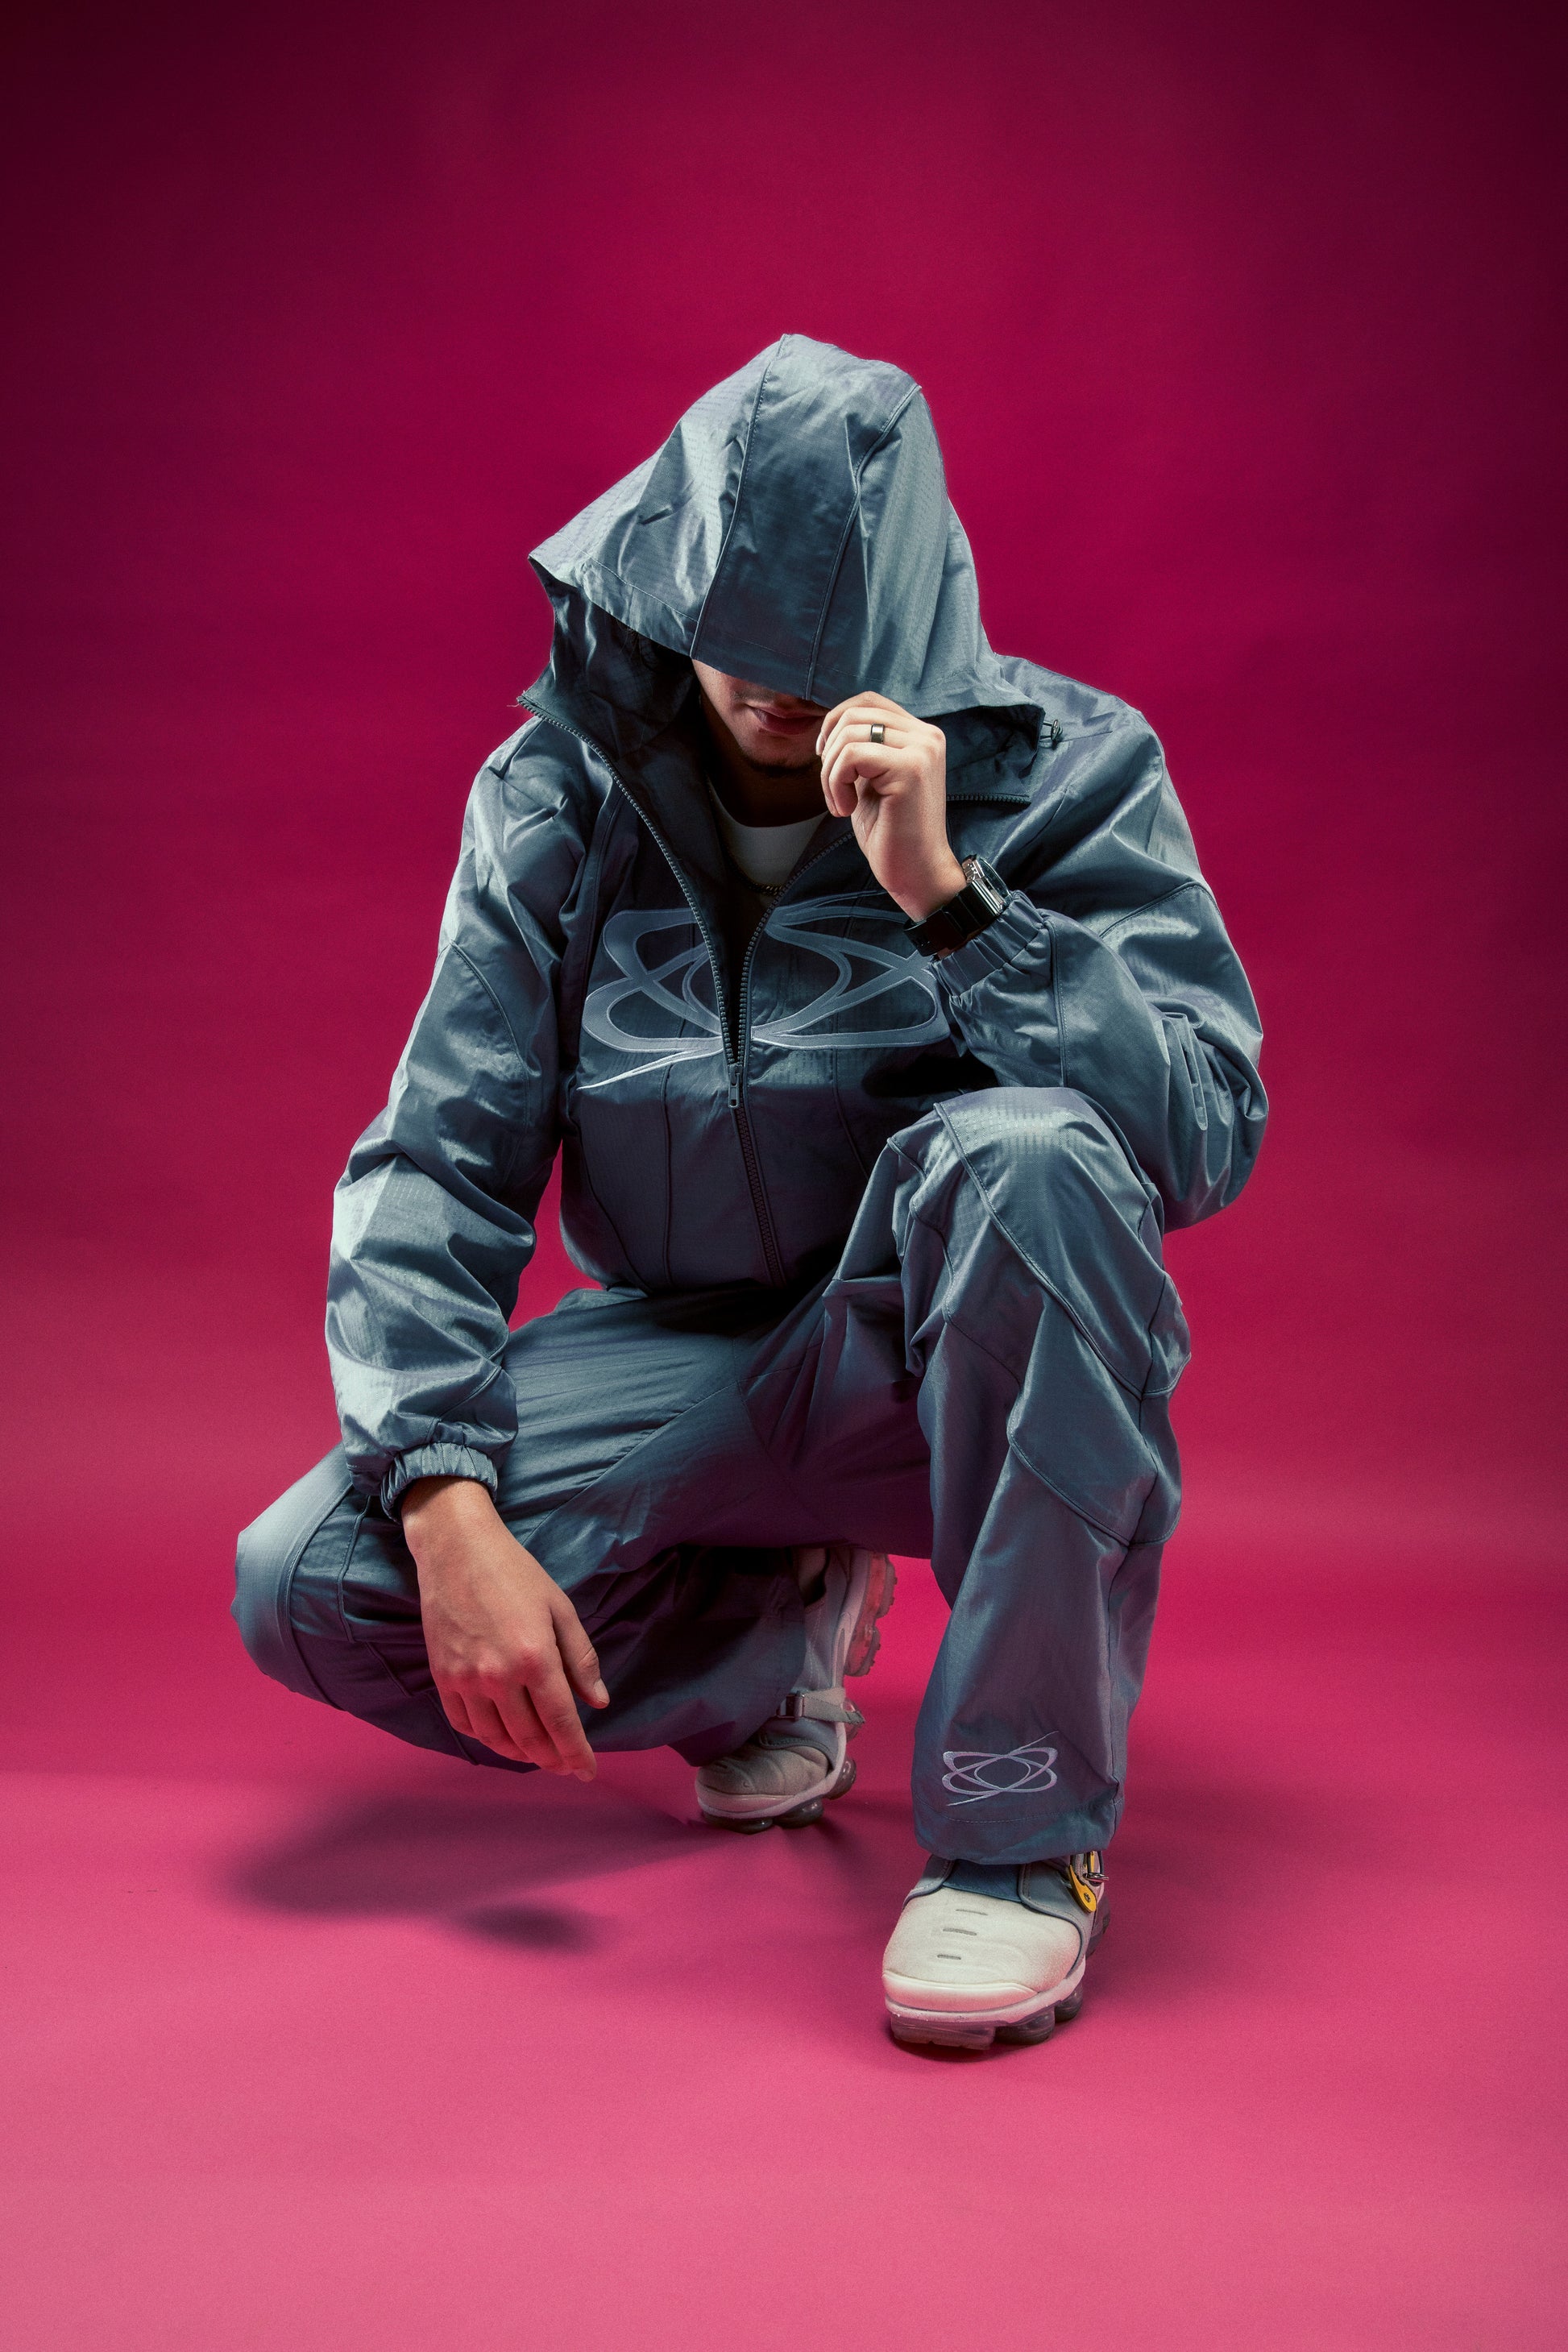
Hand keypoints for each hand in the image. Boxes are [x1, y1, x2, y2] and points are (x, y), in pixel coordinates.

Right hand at [402, 1477, 608, 1779]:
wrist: (456, 1549)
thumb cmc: (515, 1573)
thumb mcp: (560, 1607)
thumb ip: (581, 1658)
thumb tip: (598, 1702)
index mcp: (535, 1657)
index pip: (561, 1722)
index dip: (576, 1753)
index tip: (588, 1772)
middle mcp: (498, 1676)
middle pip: (530, 1737)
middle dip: (552, 1759)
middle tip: (567, 1767)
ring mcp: (465, 1679)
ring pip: (495, 1738)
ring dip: (520, 1754)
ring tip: (538, 1757)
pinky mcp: (442, 1677)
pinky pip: (464, 1724)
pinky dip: (485, 1739)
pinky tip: (501, 1738)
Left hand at [815, 691, 965, 920]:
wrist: (916, 873)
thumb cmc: (891, 832)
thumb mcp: (871, 778)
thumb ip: (863, 747)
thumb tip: (830, 723)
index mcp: (921, 735)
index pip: (868, 702)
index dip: (836, 722)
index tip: (826, 758)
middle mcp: (927, 736)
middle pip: (855, 714)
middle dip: (829, 752)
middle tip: (833, 790)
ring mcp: (922, 750)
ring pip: (849, 733)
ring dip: (830, 773)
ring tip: (841, 804)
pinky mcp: (911, 770)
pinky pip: (852, 755)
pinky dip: (836, 783)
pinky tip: (847, 809)